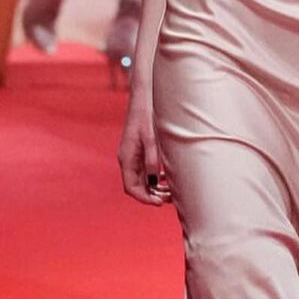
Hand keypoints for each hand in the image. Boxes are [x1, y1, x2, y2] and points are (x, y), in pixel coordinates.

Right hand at [117, 86, 170, 206]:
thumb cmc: (147, 115)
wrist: (144, 96)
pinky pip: (145, 170)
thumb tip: (154, 181)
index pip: (131, 187)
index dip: (145, 198)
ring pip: (142, 179)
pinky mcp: (139, 150)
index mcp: (126, 158)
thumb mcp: (152, 139)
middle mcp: (127, 159)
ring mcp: (133, 155)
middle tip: (170, 199)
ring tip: (171, 192)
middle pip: (137, 186)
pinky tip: (168, 178)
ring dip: (155, 188)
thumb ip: (152, 160)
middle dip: (152, 195)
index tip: (159, 203)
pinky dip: (156, 177)